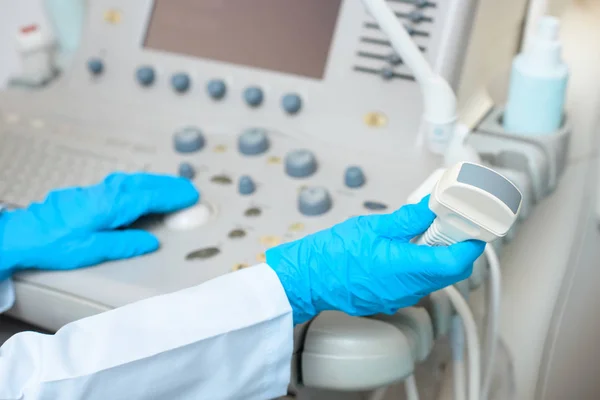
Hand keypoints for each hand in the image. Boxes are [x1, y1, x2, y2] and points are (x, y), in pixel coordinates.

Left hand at [0, 172, 198, 279]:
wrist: (23, 234)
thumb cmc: (54, 243)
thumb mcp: (93, 250)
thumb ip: (125, 244)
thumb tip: (149, 242)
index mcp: (112, 205)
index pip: (151, 197)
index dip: (172, 197)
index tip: (190, 196)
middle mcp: (107, 192)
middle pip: (145, 183)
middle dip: (169, 185)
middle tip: (188, 189)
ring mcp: (98, 189)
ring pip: (134, 180)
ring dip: (155, 182)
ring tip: (171, 186)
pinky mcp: (90, 192)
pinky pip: (124, 182)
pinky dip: (141, 183)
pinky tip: (142, 188)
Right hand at [266, 196, 484, 324]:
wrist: (309, 279)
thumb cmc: (334, 253)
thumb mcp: (373, 226)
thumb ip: (408, 219)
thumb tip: (433, 207)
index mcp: (406, 266)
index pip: (456, 261)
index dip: (472, 245)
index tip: (474, 229)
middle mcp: (408, 287)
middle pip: (449, 271)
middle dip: (457, 247)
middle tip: (451, 224)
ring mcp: (399, 296)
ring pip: (433, 278)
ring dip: (437, 256)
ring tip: (425, 233)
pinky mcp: (390, 299)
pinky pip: (416, 283)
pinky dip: (420, 266)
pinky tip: (406, 249)